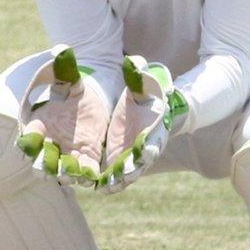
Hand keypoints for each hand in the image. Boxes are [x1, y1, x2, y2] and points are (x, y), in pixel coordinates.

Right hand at [16, 45, 110, 186]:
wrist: (93, 108)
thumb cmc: (74, 94)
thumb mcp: (71, 81)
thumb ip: (65, 70)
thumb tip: (62, 50)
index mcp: (39, 125)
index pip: (28, 136)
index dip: (28, 141)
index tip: (30, 142)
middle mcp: (50, 144)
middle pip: (41, 162)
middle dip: (45, 165)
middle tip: (50, 168)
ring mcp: (68, 156)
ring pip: (62, 172)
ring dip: (66, 174)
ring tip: (73, 174)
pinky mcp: (87, 162)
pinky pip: (86, 174)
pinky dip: (89, 177)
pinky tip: (96, 177)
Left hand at [99, 56, 188, 193]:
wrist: (148, 109)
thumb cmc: (148, 97)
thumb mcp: (143, 86)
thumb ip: (138, 77)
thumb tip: (133, 61)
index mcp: (153, 130)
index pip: (153, 141)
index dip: (149, 149)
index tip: (143, 154)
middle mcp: (144, 148)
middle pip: (139, 164)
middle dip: (130, 172)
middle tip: (121, 179)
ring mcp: (131, 157)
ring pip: (125, 173)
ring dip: (116, 181)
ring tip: (105, 188)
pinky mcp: (118, 161)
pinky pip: (113, 174)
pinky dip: (107, 182)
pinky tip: (96, 187)